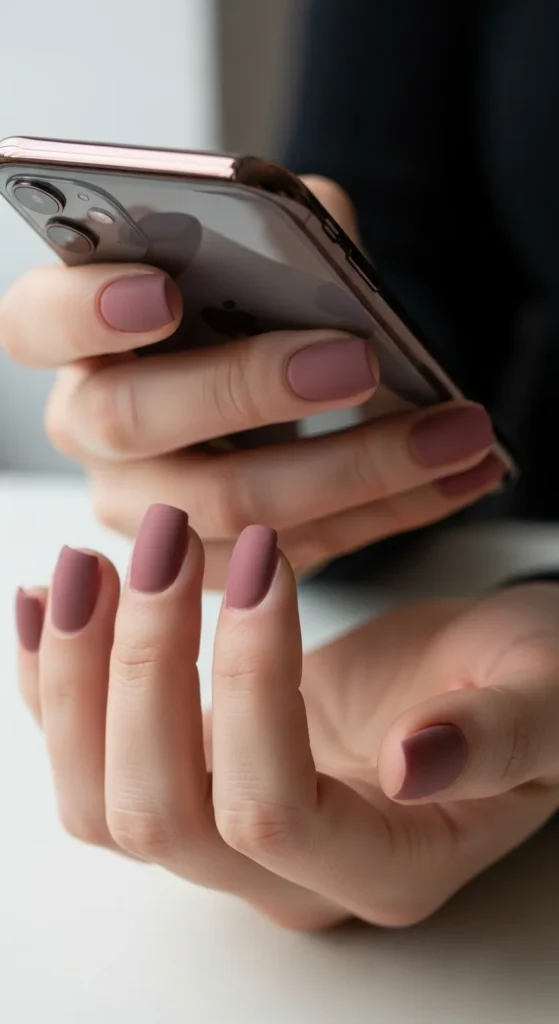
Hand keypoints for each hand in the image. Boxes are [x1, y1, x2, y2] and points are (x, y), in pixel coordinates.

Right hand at [2, 180, 502, 586]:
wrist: (281, 385)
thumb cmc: (258, 308)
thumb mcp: (265, 245)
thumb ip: (278, 228)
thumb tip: (324, 267)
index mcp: (77, 336)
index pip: (38, 322)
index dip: (88, 311)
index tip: (163, 292)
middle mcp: (91, 426)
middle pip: (134, 418)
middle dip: (249, 389)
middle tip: (357, 361)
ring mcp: (139, 506)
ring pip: (225, 504)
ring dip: (353, 469)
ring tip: (453, 433)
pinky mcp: (204, 564)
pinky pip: (287, 554)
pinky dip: (384, 515)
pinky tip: (453, 479)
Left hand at [15, 506, 558, 930]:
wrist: (498, 676)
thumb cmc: (535, 683)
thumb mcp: (546, 698)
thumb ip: (499, 739)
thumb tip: (417, 765)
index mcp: (387, 865)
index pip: (276, 812)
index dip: (254, 687)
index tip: (271, 558)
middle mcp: (290, 875)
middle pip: (164, 817)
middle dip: (145, 673)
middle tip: (162, 545)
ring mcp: (231, 833)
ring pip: (103, 805)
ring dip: (78, 683)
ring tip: (85, 565)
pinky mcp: (198, 774)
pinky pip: (91, 758)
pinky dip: (55, 684)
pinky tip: (45, 603)